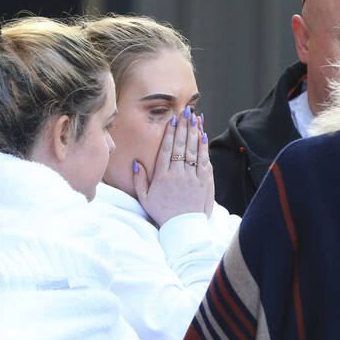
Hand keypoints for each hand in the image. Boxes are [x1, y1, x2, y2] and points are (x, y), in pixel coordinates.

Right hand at [133, 107, 212, 225]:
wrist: (183, 228)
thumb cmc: (162, 213)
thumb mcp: (145, 198)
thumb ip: (139, 179)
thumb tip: (136, 162)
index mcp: (162, 177)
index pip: (166, 149)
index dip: (170, 132)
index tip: (173, 119)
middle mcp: (177, 174)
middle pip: (180, 145)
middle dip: (184, 126)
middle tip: (186, 111)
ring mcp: (192, 178)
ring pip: (193, 150)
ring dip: (195, 132)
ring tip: (196, 118)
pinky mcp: (203, 182)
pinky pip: (203, 161)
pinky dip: (204, 148)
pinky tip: (203, 136)